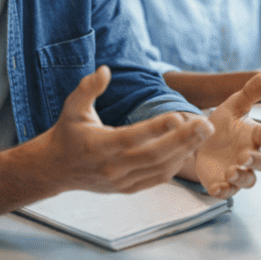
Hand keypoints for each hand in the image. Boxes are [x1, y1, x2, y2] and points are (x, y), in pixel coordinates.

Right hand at [45, 66, 213, 193]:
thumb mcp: (72, 107)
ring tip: (204, 134)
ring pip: (159, 169)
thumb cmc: (68, 133)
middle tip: (205, 124)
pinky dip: (175, 165)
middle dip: (183, 140)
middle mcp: (111, 167)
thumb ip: (87, 88)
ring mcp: (121, 181)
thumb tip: (104, 70)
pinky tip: (189, 149)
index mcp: (98, 146)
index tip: (177, 115)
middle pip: (153, 155)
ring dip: (184, 151)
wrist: (55, 169)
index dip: (155, 128)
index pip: (131, 138)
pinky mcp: (127, 189)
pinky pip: (157, 179)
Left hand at [198, 72, 260, 197]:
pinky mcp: (223, 184)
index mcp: (255, 136)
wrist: (202, 141)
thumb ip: (249, 94)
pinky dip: (224, 191)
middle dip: (255, 161)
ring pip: (248, 180)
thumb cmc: (224, 124)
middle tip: (243, 156)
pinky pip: (227, 192)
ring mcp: (238, 172)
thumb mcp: (233, 106)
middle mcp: (251, 156)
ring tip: (230, 171)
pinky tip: (217, 187)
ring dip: (241, 177)